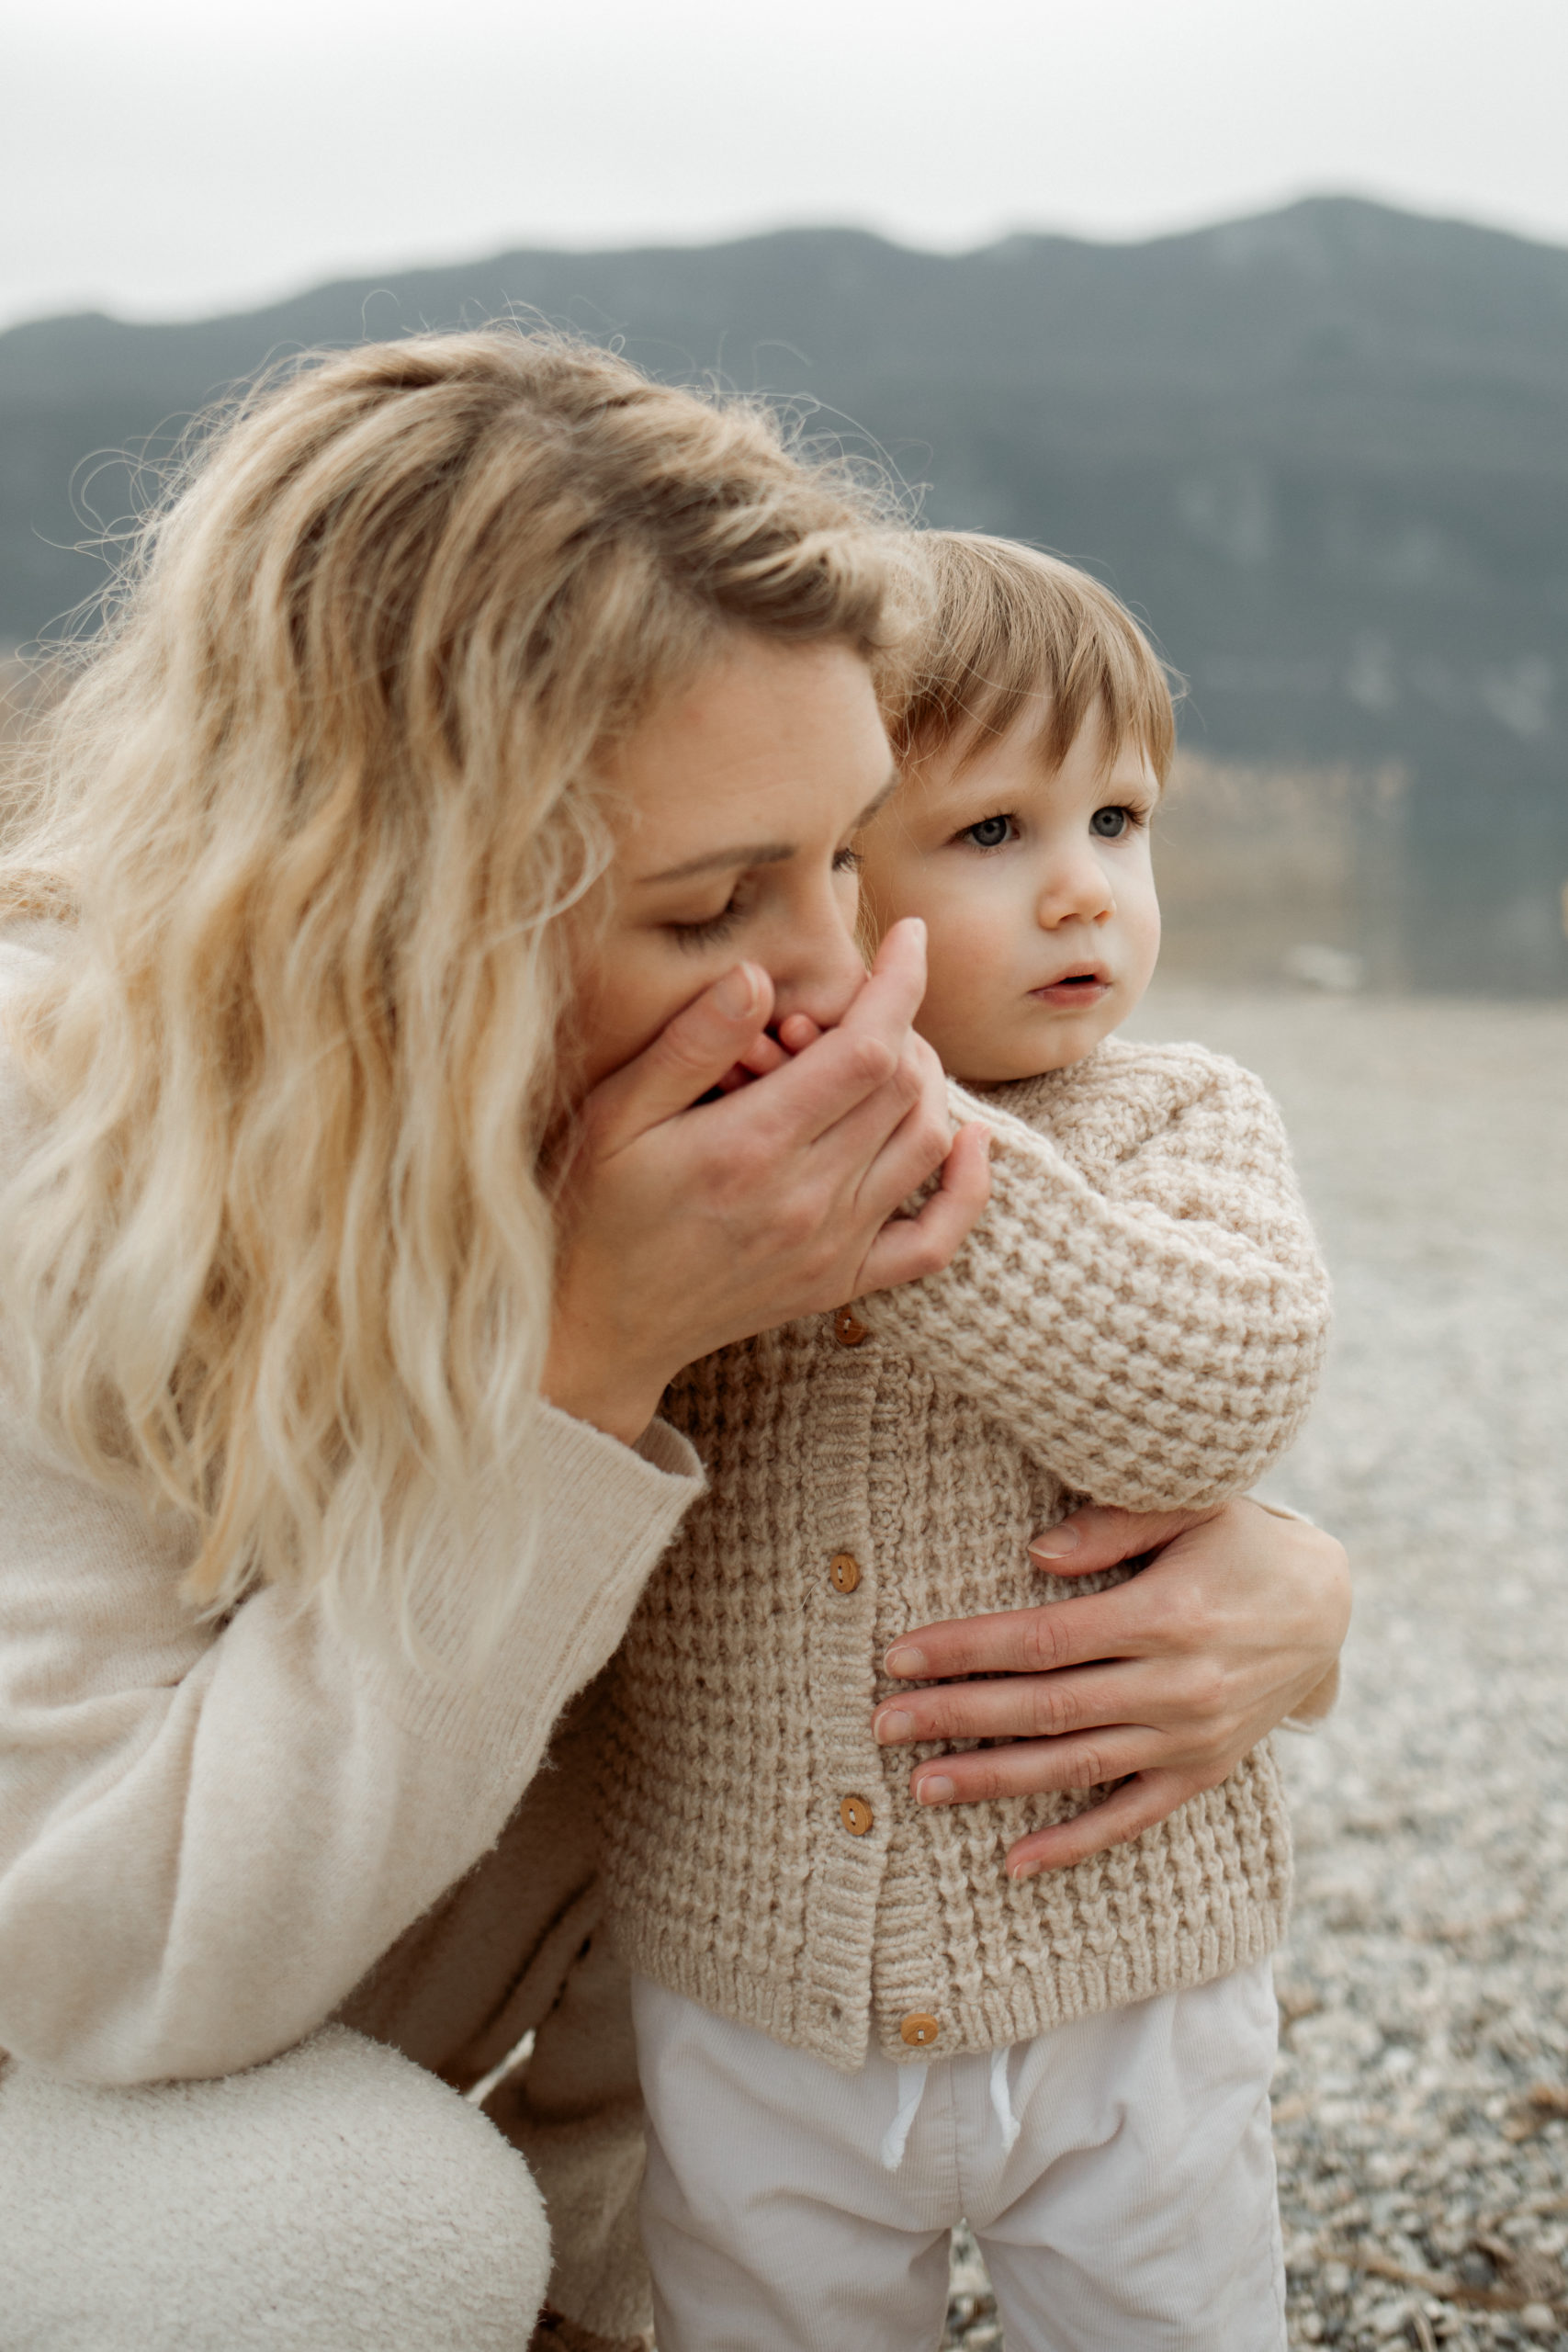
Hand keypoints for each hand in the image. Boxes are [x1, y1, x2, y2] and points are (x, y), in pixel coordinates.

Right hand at [545, 919, 991, 1443]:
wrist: (595, 1327)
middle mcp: (807, 1198)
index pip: (867, 1048)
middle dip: (899, 1024)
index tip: (908, 936)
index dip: (900, 983)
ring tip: (883, 1051)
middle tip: (858, 1002)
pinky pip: (933, 1238)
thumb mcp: (616, 1115)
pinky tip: (967, 1143)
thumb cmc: (593, 1210)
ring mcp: (831, 1246)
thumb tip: (757, 977)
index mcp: (753, 1146)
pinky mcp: (839, 1281)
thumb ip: (691, 1045)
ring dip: (924, 1084)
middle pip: (905, 1087)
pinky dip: (965, 1187)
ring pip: (926, 1143)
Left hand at [872, 1497, 1349, 1876]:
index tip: (899, 1655)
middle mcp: (1177, 1685)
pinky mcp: (1203, 1773)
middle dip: (957, 1717)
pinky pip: (1131, 1817)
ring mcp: (1192, 1738)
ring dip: (995, 1781)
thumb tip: (1032, 1555)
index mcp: (1165, 1614)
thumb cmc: (1242, 1539)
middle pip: (1046, 1708)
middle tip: (883, 1724)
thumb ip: (1111, 1524)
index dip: (968, 1649)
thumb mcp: (1191, 1504)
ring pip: (1076, 1767)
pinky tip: (1014, 1862)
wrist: (1332, 1604)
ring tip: (922, 1785)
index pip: (1044, 1640)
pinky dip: (1073, 1844)